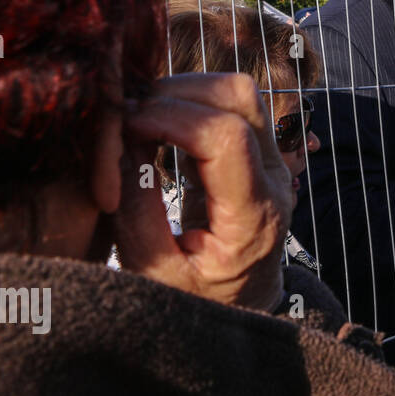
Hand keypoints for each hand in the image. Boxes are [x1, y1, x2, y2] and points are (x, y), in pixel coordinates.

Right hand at [113, 73, 291, 311]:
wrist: (242, 303)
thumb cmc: (197, 297)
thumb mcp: (154, 270)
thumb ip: (136, 211)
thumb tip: (120, 143)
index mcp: (253, 214)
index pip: (226, 137)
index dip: (170, 117)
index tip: (125, 128)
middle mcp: (274, 178)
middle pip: (240, 98)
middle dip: (176, 93)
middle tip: (128, 118)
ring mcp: (272, 161)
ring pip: (238, 93)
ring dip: (184, 92)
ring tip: (140, 120)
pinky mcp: (258, 152)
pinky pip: (230, 106)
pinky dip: (189, 103)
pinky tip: (156, 128)